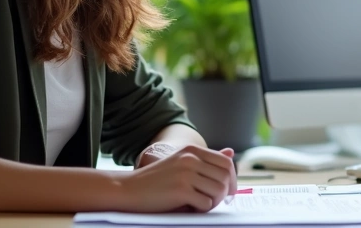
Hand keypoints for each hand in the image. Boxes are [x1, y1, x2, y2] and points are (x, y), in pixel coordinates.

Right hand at [119, 145, 236, 212]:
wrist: (128, 189)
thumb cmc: (156, 180)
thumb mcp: (181, 163)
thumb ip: (205, 160)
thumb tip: (231, 153)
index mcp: (192, 150)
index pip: (226, 163)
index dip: (232, 179)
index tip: (229, 192)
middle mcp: (191, 159)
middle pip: (226, 178)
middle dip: (224, 193)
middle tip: (213, 202)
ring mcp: (186, 174)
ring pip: (219, 192)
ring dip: (213, 202)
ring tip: (199, 204)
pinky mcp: (181, 190)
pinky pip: (206, 204)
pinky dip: (201, 210)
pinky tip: (189, 207)